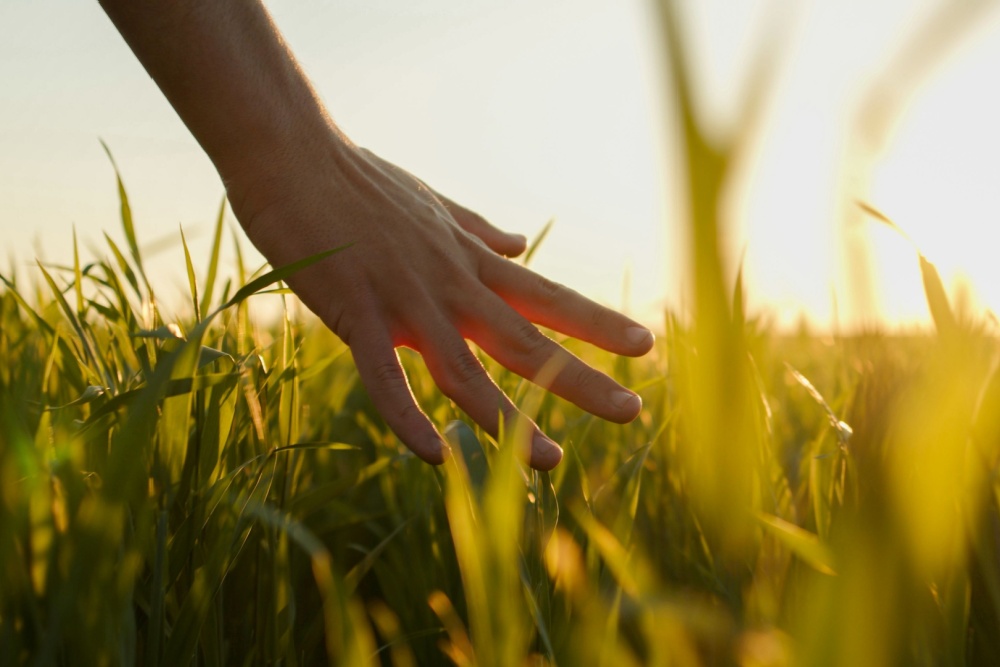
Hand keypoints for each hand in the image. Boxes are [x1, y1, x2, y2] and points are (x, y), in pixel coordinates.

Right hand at [227, 136, 653, 469]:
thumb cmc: (359, 181)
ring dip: (509, 421)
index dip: (597, 323)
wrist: (295, 155)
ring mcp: (405, 300)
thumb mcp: (433, 205)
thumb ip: (478, 230)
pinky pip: (384, 379)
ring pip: (466, 373)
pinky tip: (436, 456)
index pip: (547, 297)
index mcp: (469, 261)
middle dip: (581, 379)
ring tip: (552, 461)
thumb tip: (520, 243)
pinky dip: (409, 419)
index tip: (644, 345)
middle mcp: (450, 284)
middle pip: (526, 340)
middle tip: (633, 412)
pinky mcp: (355, 312)